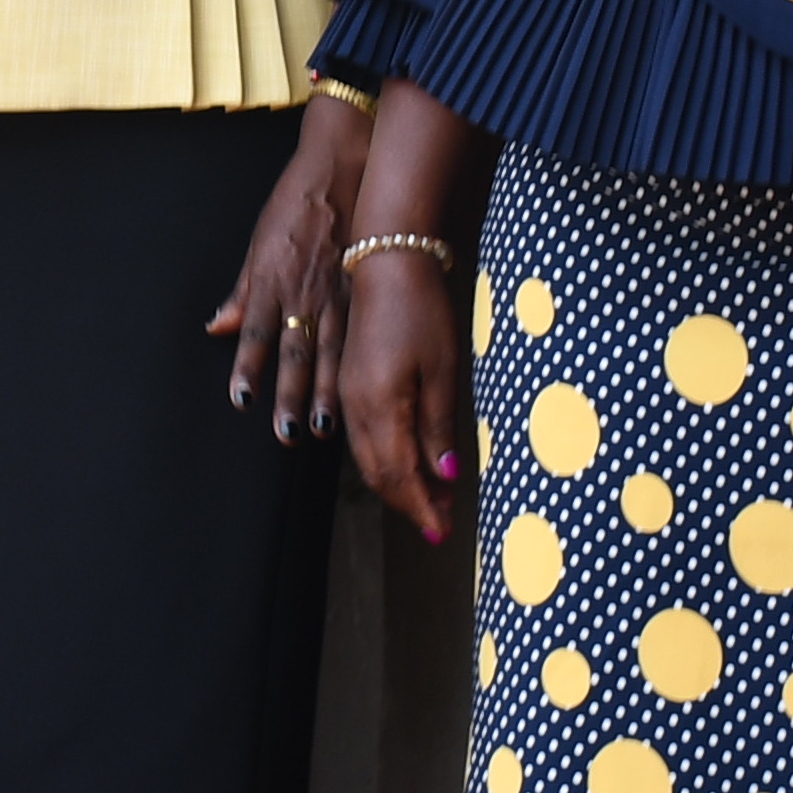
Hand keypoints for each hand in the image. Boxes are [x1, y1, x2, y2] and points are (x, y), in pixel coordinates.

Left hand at [206, 92, 369, 439]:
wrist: (342, 167)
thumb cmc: (294, 204)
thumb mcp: (258, 244)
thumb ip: (241, 292)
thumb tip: (217, 328)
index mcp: (271, 280)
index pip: (255, 333)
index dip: (248, 368)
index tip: (243, 401)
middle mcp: (303, 291)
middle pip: (294, 352)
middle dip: (291, 395)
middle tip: (287, 433)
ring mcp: (337, 292)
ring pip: (331, 351)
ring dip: (328, 392)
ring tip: (325, 428)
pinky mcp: (365, 288)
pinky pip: (361, 334)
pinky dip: (360, 366)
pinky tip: (363, 392)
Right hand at [337, 247, 465, 546]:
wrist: (387, 261)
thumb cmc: (420, 310)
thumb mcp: (442, 371)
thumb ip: (439, 428)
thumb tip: (444, 475)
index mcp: (380, 407)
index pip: (399, 476)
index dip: (421, 508)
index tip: (442, 531)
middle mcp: (355, 408)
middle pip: (378, 474)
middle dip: (409, 502)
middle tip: (440, 522)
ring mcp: (348, 395)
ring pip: (367, 458)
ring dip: (397, 483)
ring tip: (430, 496)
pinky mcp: (351, 382)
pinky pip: (363, 437)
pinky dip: (385, 458)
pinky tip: (408, 459)